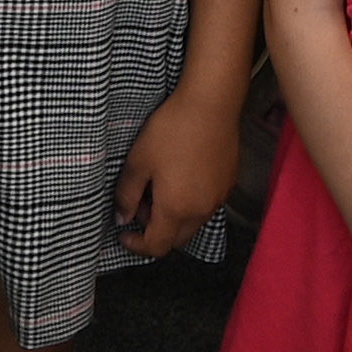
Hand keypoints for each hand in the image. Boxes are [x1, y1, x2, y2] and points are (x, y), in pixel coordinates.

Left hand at [109, 85, 236, 257]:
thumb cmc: (171, 130)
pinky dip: (191, 203)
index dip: (137, 246)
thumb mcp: (138, 161)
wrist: (210, 104)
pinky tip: (181, 175)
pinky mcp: (229, 183)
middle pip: (176, 239)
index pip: (156, 246)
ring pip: (192, 223)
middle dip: (154, 230)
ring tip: (159, 184)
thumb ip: (126, 195)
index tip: (123, 234)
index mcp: (176, 209)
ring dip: (173, 216)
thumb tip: (122, 219)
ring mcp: (218, 198)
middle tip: (140, 203)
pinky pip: (206, 205)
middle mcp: (201, 210)